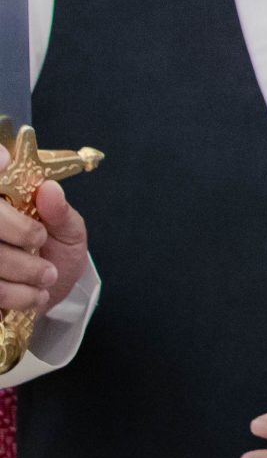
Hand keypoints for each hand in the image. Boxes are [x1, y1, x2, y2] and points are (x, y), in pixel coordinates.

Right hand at [0, 182, 85, 316]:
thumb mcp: (69, 230)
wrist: (51, 292)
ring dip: (23, 271)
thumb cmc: (58, 252)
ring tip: (47, 277)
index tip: (5, 161)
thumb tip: (50, 189)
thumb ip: (59, 212)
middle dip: (21, 234)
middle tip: (45, 246)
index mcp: (4, 200)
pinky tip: (34, 296)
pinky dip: (16, 294)